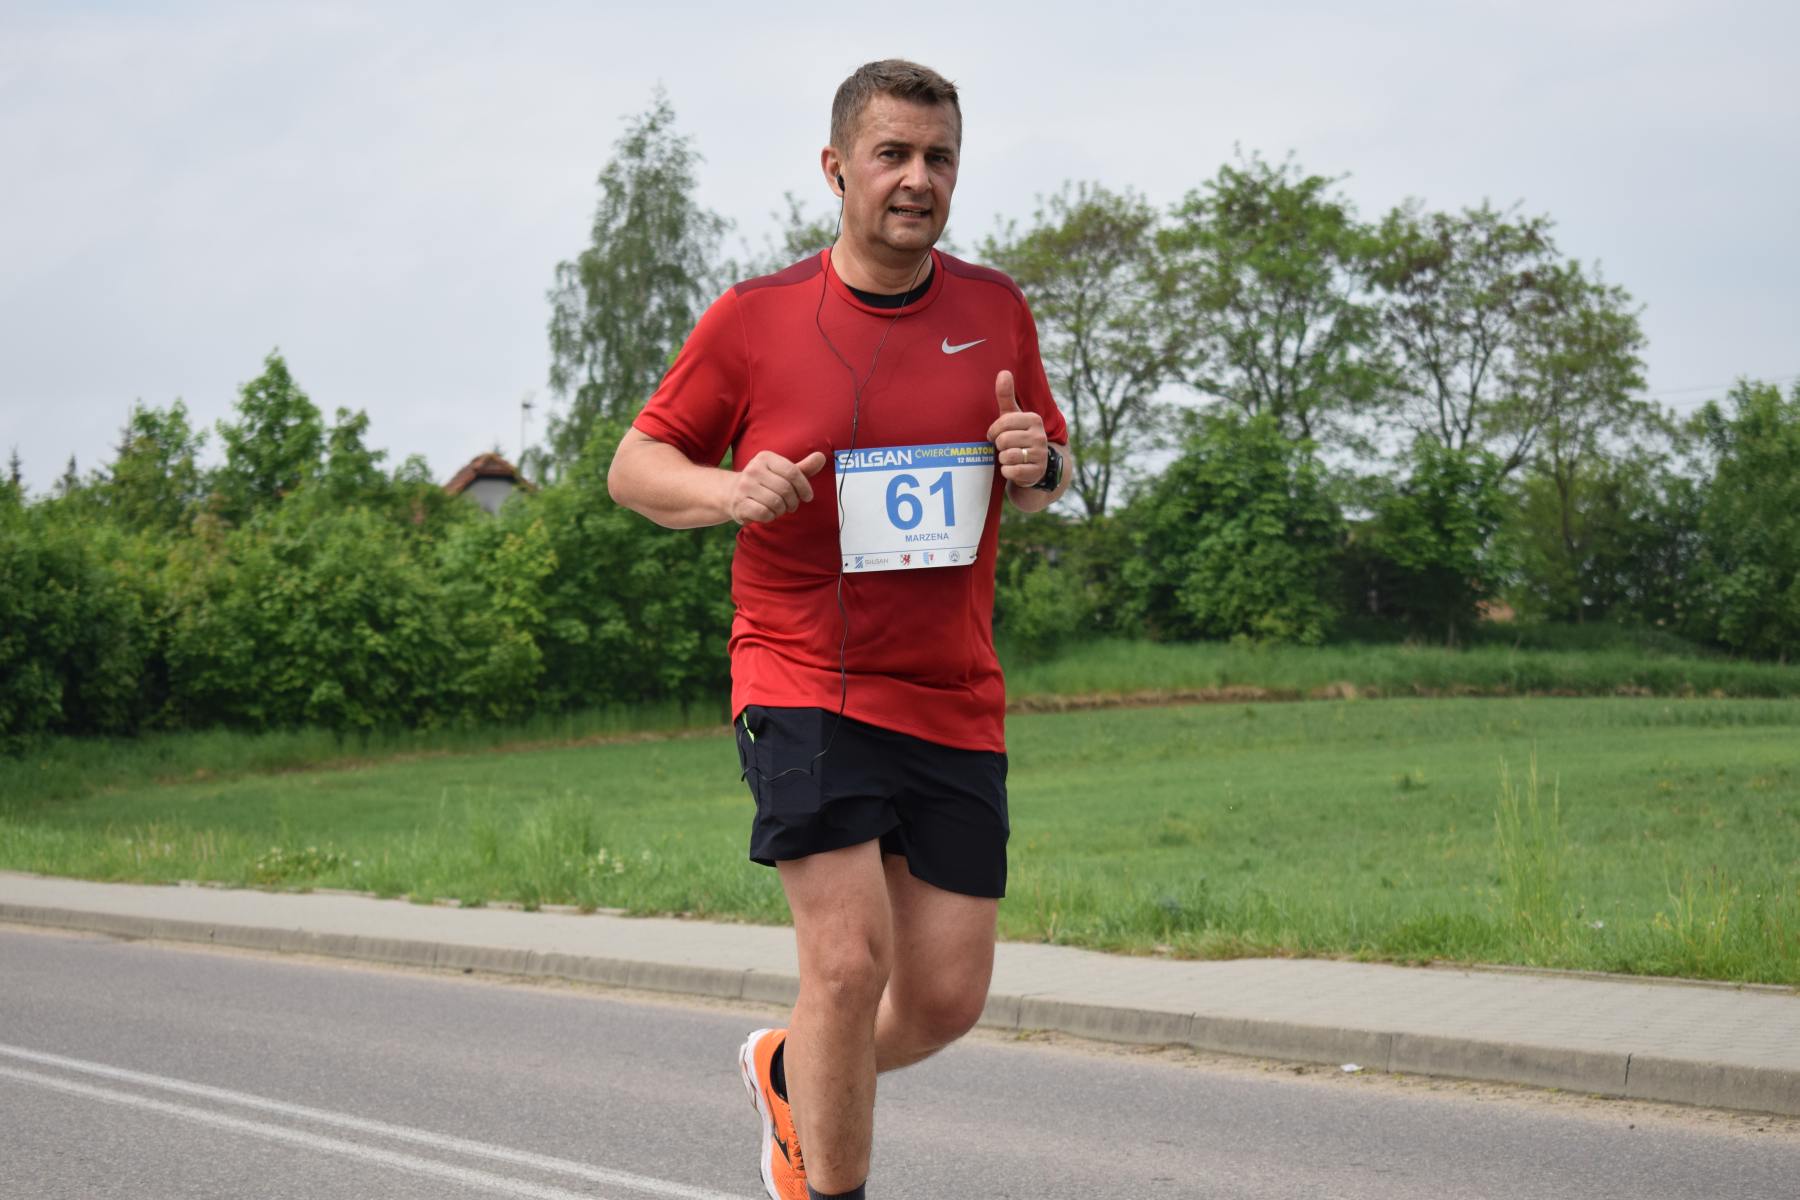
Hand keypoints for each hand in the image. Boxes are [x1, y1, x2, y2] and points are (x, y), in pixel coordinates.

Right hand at [728, 450, 826, 523]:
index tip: (807, 497)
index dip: (804, 487)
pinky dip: (771, 516)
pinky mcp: (740, 503)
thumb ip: (803, 468)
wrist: (731, 492)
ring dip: (782, 510)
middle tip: (791, 505)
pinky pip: (765, 513)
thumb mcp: (782, 473)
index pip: (792, 472)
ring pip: (776, 502)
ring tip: (779, 508)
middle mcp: (753, 469)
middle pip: (785, 489)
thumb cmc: (764, 482)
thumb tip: (822, 457)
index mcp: (765, 458)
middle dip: (793, 501)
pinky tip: (768, 513)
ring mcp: (744, 486)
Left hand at [986, 370, 1046, 486]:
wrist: (1035, 464)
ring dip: (1003, 458)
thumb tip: (1003, 372)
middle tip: (1006, 446)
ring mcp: (1040, 455)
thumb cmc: (1018, 435)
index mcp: (1034, 419)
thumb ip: (1006, 395)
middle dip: (999, 446)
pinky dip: (1007, 471)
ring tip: (1010, 456)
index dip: (994, 431)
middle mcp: (1040, 436)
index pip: (1003, 422)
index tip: (996, 434)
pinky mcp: (1036, 472)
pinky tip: (1014, 467)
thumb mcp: (1012, 416)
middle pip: (1003, 440)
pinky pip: (1011, 472)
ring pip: (1007, 456)